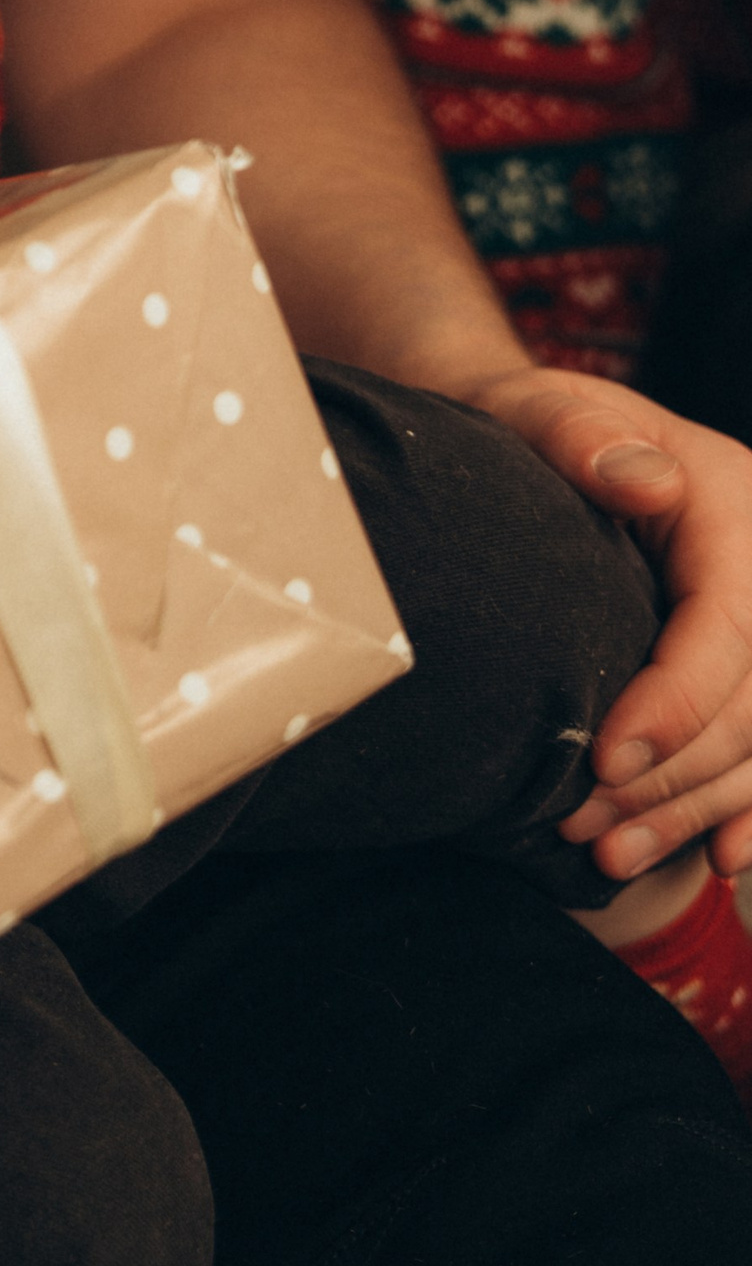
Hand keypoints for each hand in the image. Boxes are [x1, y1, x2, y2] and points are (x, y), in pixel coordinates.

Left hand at [450, 364, 751, 883]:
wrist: (546, 439)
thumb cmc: (535, 425)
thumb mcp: (545, 408)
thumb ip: (583, 437)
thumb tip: (646, 482)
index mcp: (737, 516)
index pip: (729, 628)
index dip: (676, 704)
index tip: (605, 760)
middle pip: (750, 703)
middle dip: (672, 778)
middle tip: (583, 828)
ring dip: (694, 809)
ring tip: (608, 856)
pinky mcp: (750, 670)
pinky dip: (746, 808)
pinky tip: (717, 857)